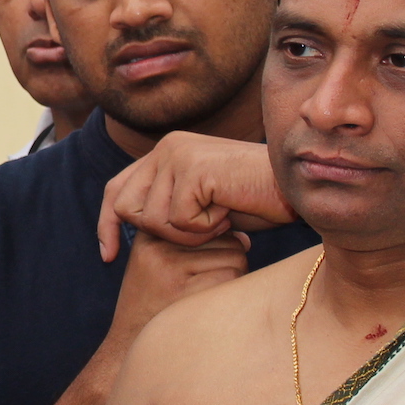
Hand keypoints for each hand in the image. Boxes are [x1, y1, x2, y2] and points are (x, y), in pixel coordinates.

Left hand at [102, 134, 291, 258]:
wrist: (297, 188)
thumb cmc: (257, 200)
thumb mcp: (203, 204)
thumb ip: (170, 206)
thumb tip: (131, 223)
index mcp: (165, 152)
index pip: (116, 190)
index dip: (107, 224)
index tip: (107, 257)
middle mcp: (166, 147)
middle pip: (126, 208)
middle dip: (161, 234)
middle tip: (205, 229)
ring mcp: (177, 154)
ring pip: (152, 219)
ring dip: (188, 233)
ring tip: (221, 217)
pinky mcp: (191, 169)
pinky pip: (178, 220)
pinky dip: (204, 229)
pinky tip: (228, 213)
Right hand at [104, 232, 250, 362]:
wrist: (126, 344)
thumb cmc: (153, 308)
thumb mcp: (161, 265)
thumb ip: (199, 245)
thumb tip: (244, 238)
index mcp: (153, 232)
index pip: (211, 224)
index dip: (220, 248)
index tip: (206, 270)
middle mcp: (158, 243)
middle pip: (227, 238)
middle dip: (230, 262)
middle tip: (210, 289)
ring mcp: (169, 265)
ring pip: (236, 256)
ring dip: (236, 278)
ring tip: (209, 299)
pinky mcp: (182, 289)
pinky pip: (231, 277)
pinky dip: (231, 294)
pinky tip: (211, 309)